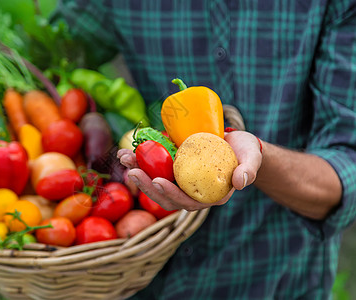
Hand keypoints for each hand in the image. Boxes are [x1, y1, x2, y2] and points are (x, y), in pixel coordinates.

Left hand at [117, 131, 261, 210]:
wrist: (237, 143)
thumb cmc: (245, 152)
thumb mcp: (251, 159)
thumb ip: (248, 171)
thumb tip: (240, 182)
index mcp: (208, 196)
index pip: (187, 202)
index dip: (171, 194)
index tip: (158, 181)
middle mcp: (191, 192)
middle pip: (165, 196)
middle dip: (146, 185)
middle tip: (132, 171)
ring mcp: (180, 181)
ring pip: (155, 182)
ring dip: (138, 172)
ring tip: (125, 158)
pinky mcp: (173, 168)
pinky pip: (154, 168)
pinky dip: (140, 161)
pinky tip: (128, 151)